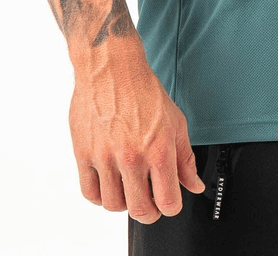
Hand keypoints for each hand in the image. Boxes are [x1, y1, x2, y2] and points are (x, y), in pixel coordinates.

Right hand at [68, 41, 205, 223]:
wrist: (112, 67)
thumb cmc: (144, 91)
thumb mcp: (176, 122)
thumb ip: (185, 159)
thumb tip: (194, 185)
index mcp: (158, 150)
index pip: (168, 202)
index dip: (171, 206)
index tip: (168, 200)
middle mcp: (132, 156)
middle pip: (140, 210)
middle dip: (149, 211)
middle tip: (149, 199)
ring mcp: (105, 157)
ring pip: (113, 205)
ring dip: (123, 202)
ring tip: (128, 186)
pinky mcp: (83, 153)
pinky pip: (89, 192)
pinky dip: (100, 195)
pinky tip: (109, 182)